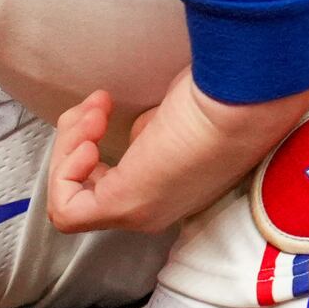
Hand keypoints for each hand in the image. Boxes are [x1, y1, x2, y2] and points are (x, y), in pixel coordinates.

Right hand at [44, 76, 308, 234]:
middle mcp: (157, 209)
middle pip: (88, 192)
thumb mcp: (176, 115)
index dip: (95, 142)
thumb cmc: (224, 94)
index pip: (112, 184)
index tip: (105, 103)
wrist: (245, 98)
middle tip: (96, 105)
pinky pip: (68, 212)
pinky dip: (63, 173)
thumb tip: (136, 137)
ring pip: (74, 200)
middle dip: (75, 143)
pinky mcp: (126, 205)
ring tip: (93, 114)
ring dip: (68, 150)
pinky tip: (86, 140)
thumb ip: (151, 132)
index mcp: (171, 189)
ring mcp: (141, 212)